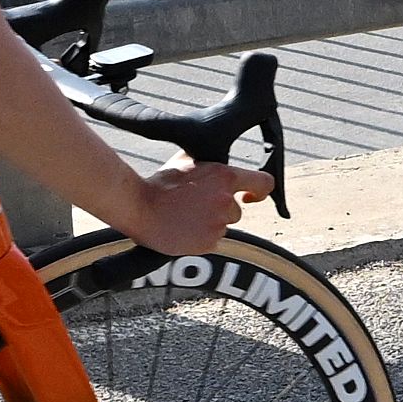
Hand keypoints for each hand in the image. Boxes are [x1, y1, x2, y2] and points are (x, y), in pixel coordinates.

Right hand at [123, 159, 248, 258]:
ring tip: (185, 218)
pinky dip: (200, 239)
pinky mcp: (208, 243)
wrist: (139, 207)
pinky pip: (212, 242)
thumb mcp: (188, 160)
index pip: (263, 182)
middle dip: (220, 210)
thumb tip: (219, 158)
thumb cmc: (160, 183)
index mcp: (225, 176)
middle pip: (236, 211)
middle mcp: (226, 200)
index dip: (260, 191)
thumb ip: (211, 162)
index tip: (251, 196)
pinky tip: (183, 229)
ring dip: (209, 224)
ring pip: (223, 227)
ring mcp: (218, 223)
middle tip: (194, 207)